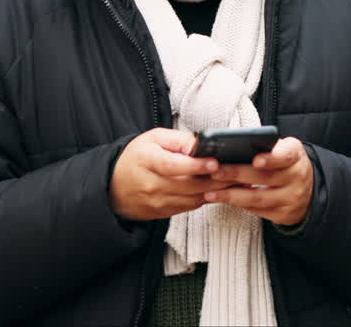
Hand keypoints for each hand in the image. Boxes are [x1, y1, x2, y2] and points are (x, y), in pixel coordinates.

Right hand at [109, 128, 229, 220]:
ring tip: (236, 182)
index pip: (173, 166)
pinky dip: (206, 199)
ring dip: (216, 192)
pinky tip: (221, 191)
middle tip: (238, 173)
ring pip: (192, 199)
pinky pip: (189, 207)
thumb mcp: (154, 138)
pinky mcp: (163, 213)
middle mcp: (151, 185)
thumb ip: (179, 140)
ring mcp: (157, 202)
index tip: (215, 163)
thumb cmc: (137, 157)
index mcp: (147, 161)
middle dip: (216, 180)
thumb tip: (202, 144)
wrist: (113, 187)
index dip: (195, 166)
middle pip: (187, 185)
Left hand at [205, 137, 313, 226]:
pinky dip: (239, 205)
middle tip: (215, 172)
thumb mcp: (283, 150)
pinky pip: (258, 211)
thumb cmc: (285, 163)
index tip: (254, 160)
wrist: (308, 189)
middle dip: (237, 174)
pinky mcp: (284, 214)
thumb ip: (265, 147)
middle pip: (265, 177)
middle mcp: (297, 177)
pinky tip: (224, 200)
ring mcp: (292, 198)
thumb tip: (231, 148)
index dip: (270, 158)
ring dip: (232, 195)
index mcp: (295, 155)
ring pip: (258, 198)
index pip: (285, 156)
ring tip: (211, 193)